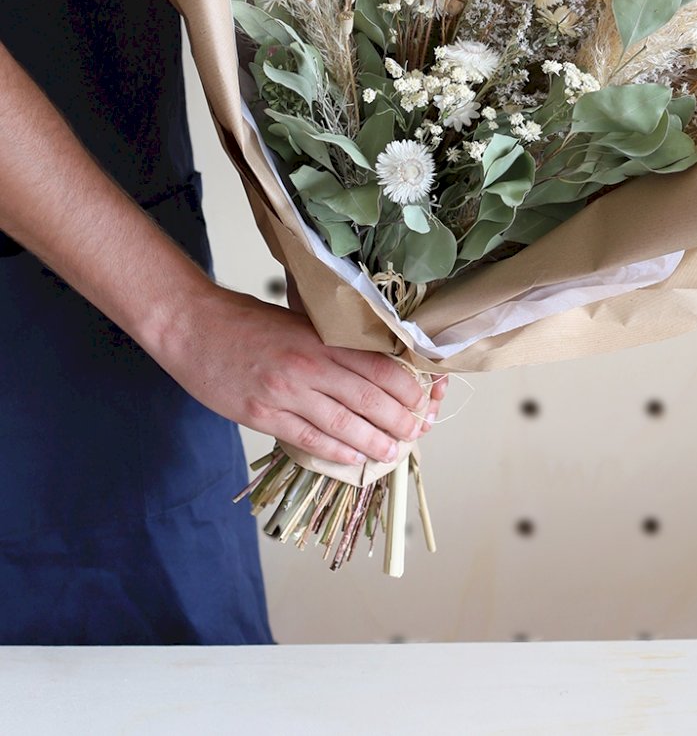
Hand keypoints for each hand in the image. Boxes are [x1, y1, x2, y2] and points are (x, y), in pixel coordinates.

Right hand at [145, 281, 430, 466]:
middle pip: (370, 400)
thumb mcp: (298, 320)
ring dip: (374, 443)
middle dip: (400, 421)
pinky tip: (353, 458)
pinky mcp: (261, 415)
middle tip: (416, 432)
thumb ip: (332, 341)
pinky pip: (308, 439)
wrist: (191, 326)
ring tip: (393, 452)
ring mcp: (285, 393)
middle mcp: (308, 366)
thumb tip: (374, 363)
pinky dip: (336, 451)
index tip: (423, 400)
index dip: (409, 389)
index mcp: (321, 338)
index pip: (381, 367)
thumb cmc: (245, 319)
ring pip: (344, 425)